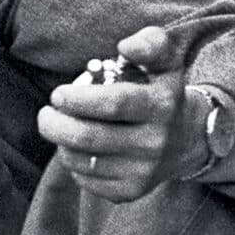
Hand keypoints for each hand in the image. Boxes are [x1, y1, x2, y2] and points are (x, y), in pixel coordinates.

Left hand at [39, 26, 207, 202]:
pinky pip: (85, 180)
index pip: (114, 103)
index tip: (57, 94)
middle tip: (47, 113)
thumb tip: (125, 45)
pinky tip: (80, 149)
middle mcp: (155, 142)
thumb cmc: (160, 92)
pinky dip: (73, 163)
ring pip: (81, 160)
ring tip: (63, 128)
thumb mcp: (164, 62)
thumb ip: (150, 43)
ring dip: (61, 142)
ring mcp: (144, 171)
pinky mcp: (131, 191)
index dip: (78, 99)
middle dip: (55, 124)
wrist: (187, 139)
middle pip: (88, 137)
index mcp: (161, 105)